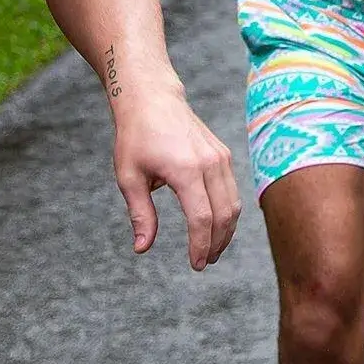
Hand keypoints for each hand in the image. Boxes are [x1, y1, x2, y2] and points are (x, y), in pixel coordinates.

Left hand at [113, 85, 239, 268]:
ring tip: (213, 249)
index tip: (195, 264)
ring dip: (226, 230)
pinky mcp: (223, 155)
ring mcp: (221, 158)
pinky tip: (216, 225)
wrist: (152, 99)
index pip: (201, 218)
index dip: (199, 246)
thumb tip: (142, 248)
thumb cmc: (135, 137)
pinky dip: (228, 212)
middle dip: (216, 243)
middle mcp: (209, 163)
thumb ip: (141, 214)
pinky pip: (232, 190)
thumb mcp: (129, 177)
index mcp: (185, 170)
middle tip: (204, 262)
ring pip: (234, 204)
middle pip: (224, 214)